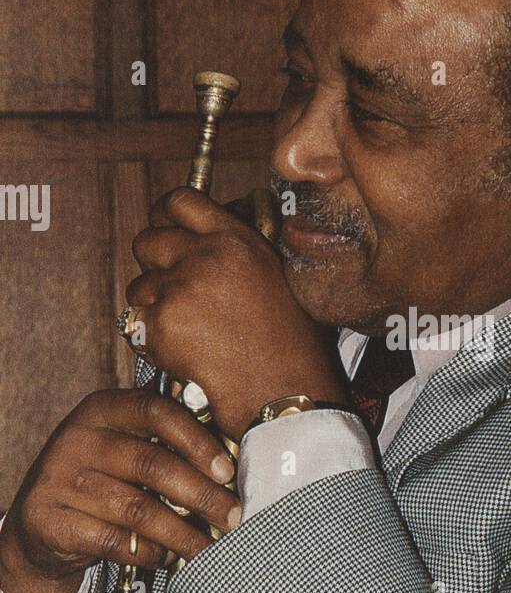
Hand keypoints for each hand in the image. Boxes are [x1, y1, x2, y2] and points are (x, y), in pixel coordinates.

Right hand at [0, 389, 239, 592]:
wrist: (42, 522)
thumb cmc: (104, 479)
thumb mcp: (128, 447)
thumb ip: (168, 445)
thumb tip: (233, 468)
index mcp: (104, 408)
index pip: (156, 411)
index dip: (197, 440)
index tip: (228, 470)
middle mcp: (79, 438)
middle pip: (152, 464)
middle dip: (202, 495)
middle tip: (234, 517)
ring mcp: (59, 479)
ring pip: (137, 509)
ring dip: (182, 532)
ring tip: (208, 546)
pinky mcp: (49, 520)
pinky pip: (113, 541)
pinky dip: (149, 552)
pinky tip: (168, 557)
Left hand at [127, 188, 349, 438]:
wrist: (284, 391)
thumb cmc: (292, 345)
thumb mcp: (276, 278)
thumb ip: (238, 253)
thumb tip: (204, 246)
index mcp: (237, 240)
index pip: (180, 201)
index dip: (163, 214)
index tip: (161, 225)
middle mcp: (206, 257)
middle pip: (147, 241)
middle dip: (153, 264)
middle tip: (170, 287)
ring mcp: (180, 290)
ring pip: (138, 286)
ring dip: (152, 305)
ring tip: (185, 329)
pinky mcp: (162, 326)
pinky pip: (135, 323)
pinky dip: (151, 339)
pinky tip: (180, 350)